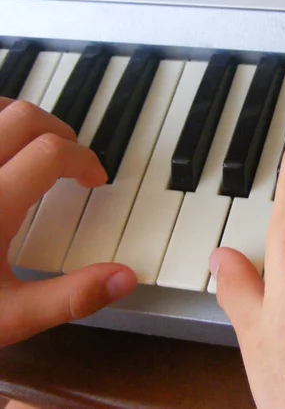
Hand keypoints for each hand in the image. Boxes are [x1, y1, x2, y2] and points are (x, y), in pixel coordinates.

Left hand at [0, 97, 136, 348]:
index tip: (93, 179)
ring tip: (36, 145)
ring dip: (21, 119)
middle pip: (25, 117)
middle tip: (71, 159)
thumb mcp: (12, 316)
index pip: (54, 151)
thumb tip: (124, 278)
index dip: (85, 160)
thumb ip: (72, 297)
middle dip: (61, 132)